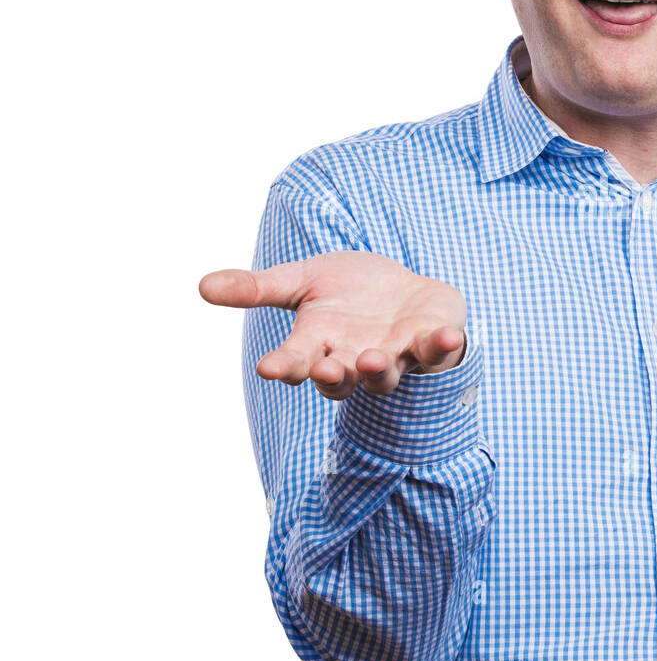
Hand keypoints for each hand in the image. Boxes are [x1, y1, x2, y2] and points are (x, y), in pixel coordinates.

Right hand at [200, 251, 467, 399]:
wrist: (401, 287)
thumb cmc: (346, 290)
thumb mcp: (301, 281)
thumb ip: (257, 289)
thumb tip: (201, 285)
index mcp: (319, 345)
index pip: (296, 361)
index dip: (284, 366)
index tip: (268, 367)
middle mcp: (355, 358)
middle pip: (340, 378)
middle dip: (333, 375)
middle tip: (326, 369)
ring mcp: (396, 355)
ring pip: (387, 374)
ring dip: (381, 370)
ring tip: (375, 359)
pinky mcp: (431, 343)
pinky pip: (439, 351)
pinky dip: (445, 345)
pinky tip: (451, 336)